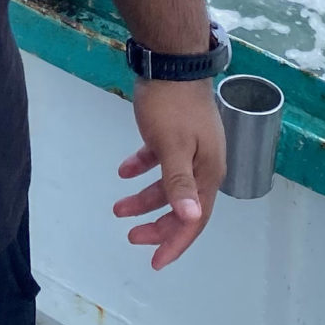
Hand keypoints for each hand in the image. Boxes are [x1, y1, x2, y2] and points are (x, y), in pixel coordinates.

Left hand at [113, 78, 224, 268]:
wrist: (171, 62)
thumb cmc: (171, 106)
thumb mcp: (172, 147)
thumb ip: (179, 183)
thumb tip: (191, 218)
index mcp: (207, 173)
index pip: (194, 219)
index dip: (175, 242)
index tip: (155, 262)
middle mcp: (203, 165)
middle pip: (181, 207)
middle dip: (157, 226)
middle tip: (130, 238)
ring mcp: (190, 148)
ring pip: (167, 185)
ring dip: (144, 199)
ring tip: (117, 209)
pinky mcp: (174, 133)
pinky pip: (159, 161)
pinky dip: (142, 168)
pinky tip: (123, 171)